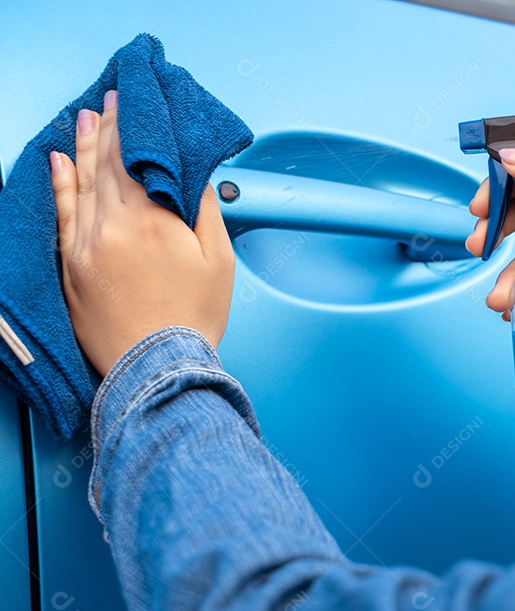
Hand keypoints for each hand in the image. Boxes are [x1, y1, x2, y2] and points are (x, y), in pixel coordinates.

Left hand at [50, 90, 234, 376]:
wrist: (159, 366)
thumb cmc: (193, 316)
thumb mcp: (218, 259)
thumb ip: (203, 209)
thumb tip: (192, 173)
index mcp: (152, 221)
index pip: (135, 159)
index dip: (131, 127)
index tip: (129, 102)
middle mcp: (112, 226)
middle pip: (107, 165)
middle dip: (108, 128)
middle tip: (108, 102)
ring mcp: (86, 246)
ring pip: (81, 184)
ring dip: (84, 147)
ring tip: (86, 120)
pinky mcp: (70, 267)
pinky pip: (61, 215)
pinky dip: (59, 184)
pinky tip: (58, 163)